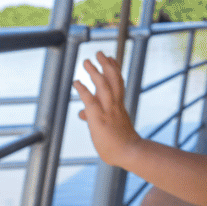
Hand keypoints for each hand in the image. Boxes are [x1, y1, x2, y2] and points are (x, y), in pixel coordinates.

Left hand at [73, 52, 140, 168]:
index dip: (114, 69)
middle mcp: (116, 104)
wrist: (130, 153)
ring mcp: (108, 111)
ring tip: (87, 61)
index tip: (111, 58)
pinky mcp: (99, 119)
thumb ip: (94, 117)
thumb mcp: (106, 127)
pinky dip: (83, 91)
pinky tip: (76, 82)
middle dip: (107, 65)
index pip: (118, 83)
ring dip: (95, 72)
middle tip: (100, 53)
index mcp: (119, 106)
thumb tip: (82, 113)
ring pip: (104, 86)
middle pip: (114, 79)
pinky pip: (91, 102)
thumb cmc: (119, 144)